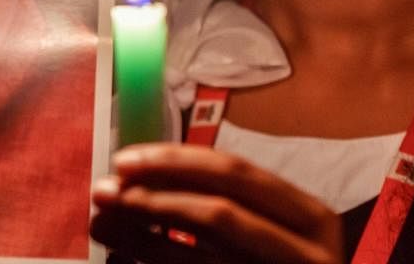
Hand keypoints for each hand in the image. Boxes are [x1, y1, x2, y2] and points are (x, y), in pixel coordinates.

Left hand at [91, 143, 344, 263]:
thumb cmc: (283, 262)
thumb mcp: (275, 229)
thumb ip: (224, 200)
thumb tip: (142, 175)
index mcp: (311, 217)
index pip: (235, 173)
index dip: (175, 162)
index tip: (125, 160)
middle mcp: (303, 253)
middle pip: (216, 214)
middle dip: (153, 198)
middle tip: (104, 190)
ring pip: (195, 258)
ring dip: (140, 238)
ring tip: (102, 223)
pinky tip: (123, 256)